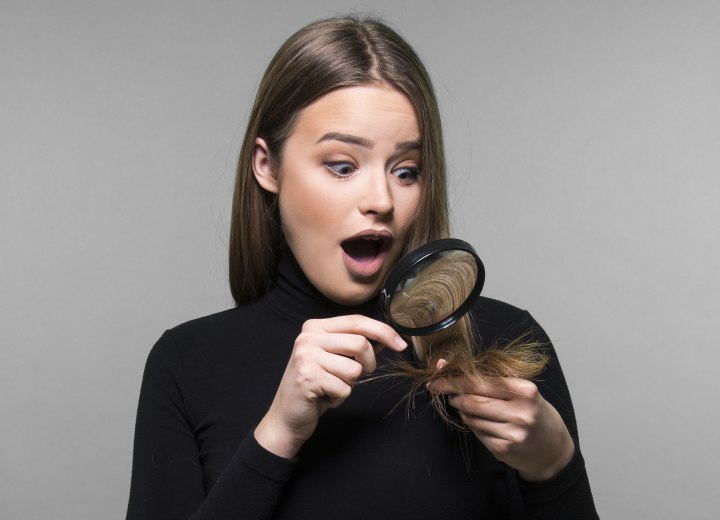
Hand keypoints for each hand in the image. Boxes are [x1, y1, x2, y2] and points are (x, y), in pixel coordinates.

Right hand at [254, 315, 406, 457]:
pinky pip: (345, 388)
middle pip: (360, 343)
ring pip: (355, 369)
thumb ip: (355, 346)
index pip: (357, 321)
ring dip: (350, 384)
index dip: (384, 331)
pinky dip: (340, 398)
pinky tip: (324, 397)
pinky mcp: (308, 377)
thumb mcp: (334, 360)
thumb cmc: (314, 387)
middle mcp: (308, 337)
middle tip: (356, 377)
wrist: (286, 416)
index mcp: (315, 327)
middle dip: (368, 365)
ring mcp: (306, 356)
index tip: (401, 344)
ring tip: (331, 387)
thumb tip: (386, 337)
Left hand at [428, 359, 574, 480]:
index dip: (453, 380)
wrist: (552, 448)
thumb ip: (487, 377)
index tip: (435, 379)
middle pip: (471, 400)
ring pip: (470, 417)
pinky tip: (485, 423)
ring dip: (463, 410)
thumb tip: (444, 364)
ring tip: (471, 407)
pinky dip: (474, 425)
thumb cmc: (532, 410)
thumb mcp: (520, 389)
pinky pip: (476, 432)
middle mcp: (519, 412)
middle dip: (452, 395)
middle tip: (446, 392)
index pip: (479, 382)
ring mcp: (511, 432)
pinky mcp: (503, 448)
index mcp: (524, 390)